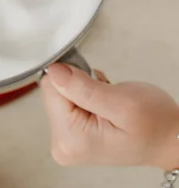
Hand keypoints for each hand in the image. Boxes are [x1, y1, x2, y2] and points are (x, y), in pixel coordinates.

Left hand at [42, 64, 178, 168]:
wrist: (170, 138)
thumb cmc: (155, 125)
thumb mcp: (122, 103)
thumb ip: (83, 87)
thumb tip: (54, 71)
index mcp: (70, 139)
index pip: (50, 88)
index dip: (73, 76)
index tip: (93, 81)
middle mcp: (64, 144)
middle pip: (54, 91)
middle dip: (79, 83)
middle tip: (105, 94)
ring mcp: (67, 140)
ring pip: (61, 92)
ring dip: (84, 88)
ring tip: (107, 100)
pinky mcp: (72, 132)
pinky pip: (68, 99)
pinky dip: (86, 94)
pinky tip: (103, 102)